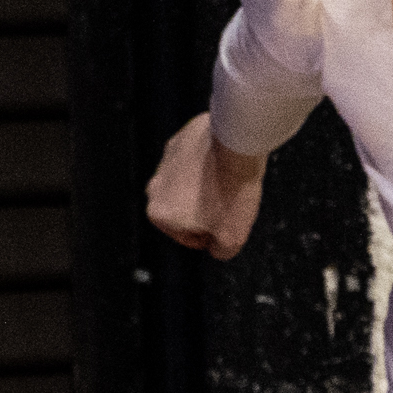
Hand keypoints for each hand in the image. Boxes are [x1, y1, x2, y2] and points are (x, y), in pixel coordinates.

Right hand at [145, 113, 266, 260]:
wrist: (237, 145)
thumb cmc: (231, 191)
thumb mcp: (232, 238)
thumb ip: (220, 251)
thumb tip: (217, 248)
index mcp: (159, 214)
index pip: (186, 237)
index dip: (210, 235)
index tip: (224, 226)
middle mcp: (155, 187)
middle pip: (183, 209)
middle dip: (205, 210)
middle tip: (229, 205)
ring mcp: (166, 161)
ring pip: (188, 184)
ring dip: (205, 187)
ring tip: (230, 184)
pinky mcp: (180, 141)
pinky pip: (194, 160)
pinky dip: (207, 164)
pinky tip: (227, 166)